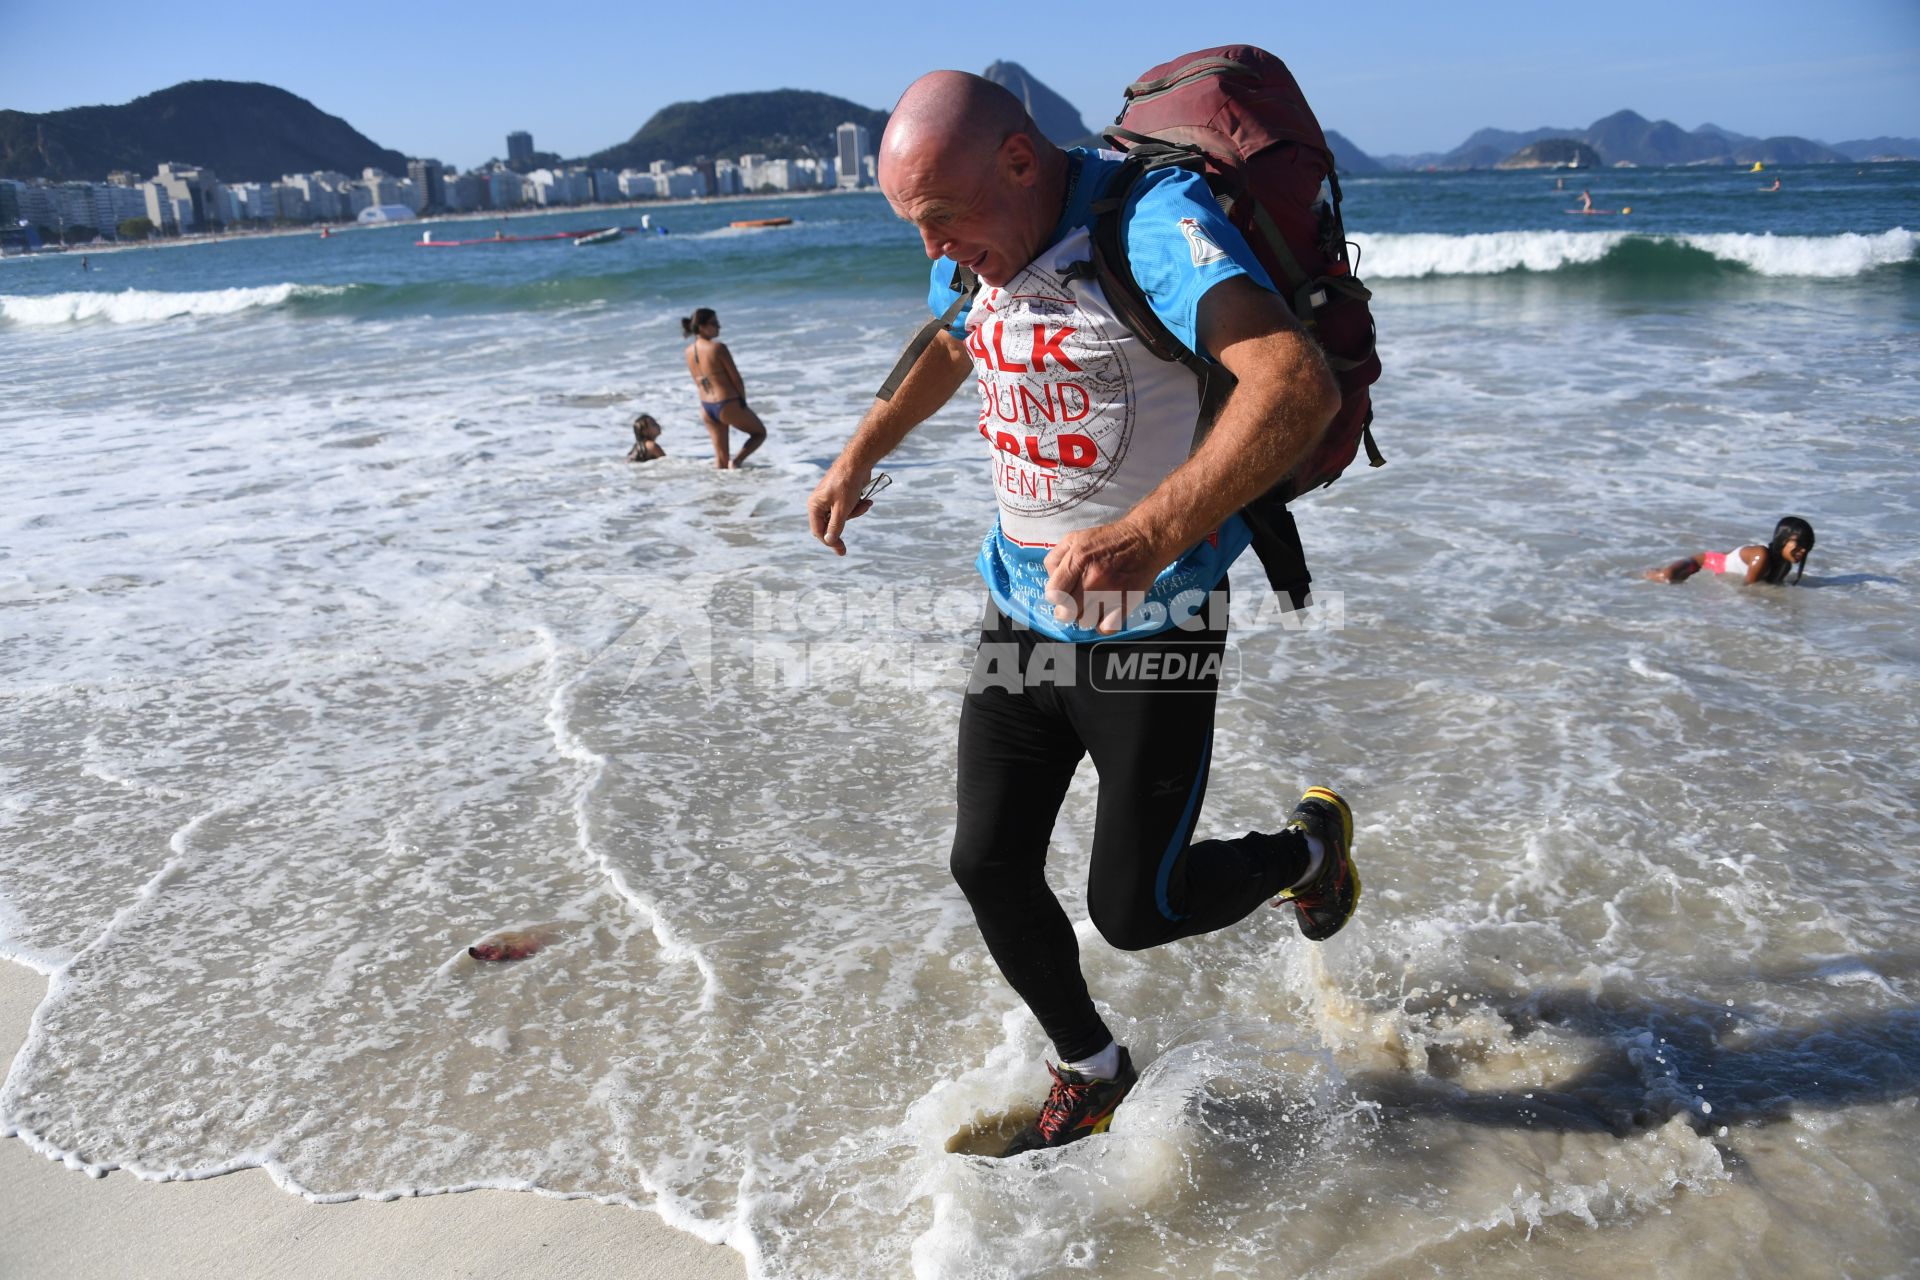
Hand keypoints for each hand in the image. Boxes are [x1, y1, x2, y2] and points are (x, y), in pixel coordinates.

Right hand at [807, 465, 874, 555]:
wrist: (859, 462)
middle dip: (844, 525)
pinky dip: (857, 506)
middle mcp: (820, 503)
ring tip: (864, 504)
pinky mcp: (841, 496)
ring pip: (842, 517)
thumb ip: (836, 526)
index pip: (818, 531)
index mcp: (815, 506)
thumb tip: (829, 540)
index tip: (841, 550)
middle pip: (830, 525)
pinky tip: (866, 500)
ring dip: (855, 513)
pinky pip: (848, 508)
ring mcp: (831, 499)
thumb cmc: (847, 483)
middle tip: (845, 549)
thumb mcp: (843, 508)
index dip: (829, 541)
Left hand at [1043, 521, 1162, 633]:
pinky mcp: (1126, 604)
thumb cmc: (1108, 540)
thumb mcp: (1074, 538)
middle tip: (1074, 602)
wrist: (1144, 541)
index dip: (1055, 596)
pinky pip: (1106, 628)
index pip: (1053, 594)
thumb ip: (1055, 558)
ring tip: (1092, 603)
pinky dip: (1103, 624)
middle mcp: (1093, 578)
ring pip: (1084, 622)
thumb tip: (1051, 581)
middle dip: (1067, 609)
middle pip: (1067, 613)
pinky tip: (1104, 612)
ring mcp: (1111, 593)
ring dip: (1085, 615)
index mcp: (1078, 560)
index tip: (1061, 594)